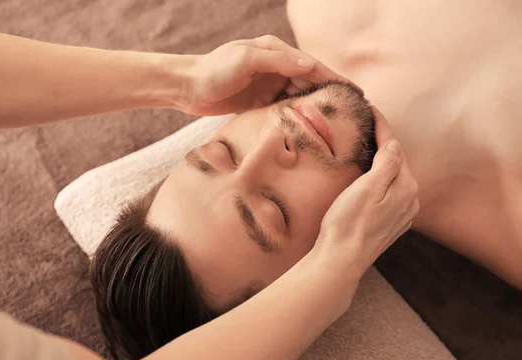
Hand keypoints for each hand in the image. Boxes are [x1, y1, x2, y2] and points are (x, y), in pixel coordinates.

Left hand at [182, 35, 358, 115]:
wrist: (189, 87)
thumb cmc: (215, 70)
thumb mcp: (245, 60)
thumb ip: (277, 61)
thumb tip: (310, 65)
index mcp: (275, 51)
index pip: (312, 65)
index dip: (335, 78)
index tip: (355, 92)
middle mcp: (275, 66)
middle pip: (310, 81)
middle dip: (330, 94)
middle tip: (351, 111)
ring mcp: (268, 84)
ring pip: (299, 95)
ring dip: (315, 106)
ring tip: (335, 121)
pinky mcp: (260, 100)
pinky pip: (286, 107)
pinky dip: (298, 114)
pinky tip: (309, 125)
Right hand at [314, 107, 419, 276]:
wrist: (341, 259)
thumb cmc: (348, 223)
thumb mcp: (367, 188)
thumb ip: (387, 164)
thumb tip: (395, 145)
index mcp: (405, 186)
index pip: (394, 148)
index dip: (382, 127)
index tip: (371, 109)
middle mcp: (409, 199)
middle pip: (396, 162)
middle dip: (384, 143)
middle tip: (368, 124)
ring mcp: (401, 213)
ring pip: (393, 178)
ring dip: (383, 162)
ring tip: (368, 147)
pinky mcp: (390, 224)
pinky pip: (389, 193)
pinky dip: (381, 181)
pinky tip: (370, 179)